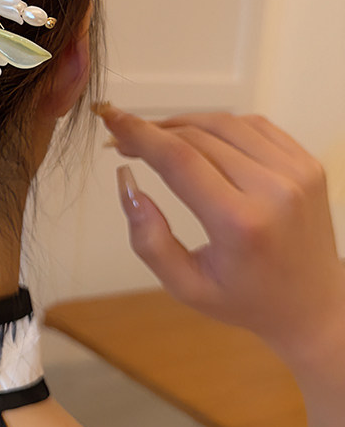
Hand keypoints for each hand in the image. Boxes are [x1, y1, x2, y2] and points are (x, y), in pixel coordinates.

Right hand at [95, 104, 344, 360]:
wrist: (314, 307)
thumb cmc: (246, 300)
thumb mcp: (184, 286)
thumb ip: (148, 239)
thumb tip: (126, 183)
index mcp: (240, 224)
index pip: (179, 160)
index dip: (139, 134)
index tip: (111, 119)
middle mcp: (273, 190)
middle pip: (197, 136)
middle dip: (153, 132)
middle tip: (124, 141)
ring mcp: (297, 173)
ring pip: (224, 123)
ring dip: (183, 123)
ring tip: (156, 138)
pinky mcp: (308, 164)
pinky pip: (254, 126)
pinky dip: (218, 125)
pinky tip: (198, 138)